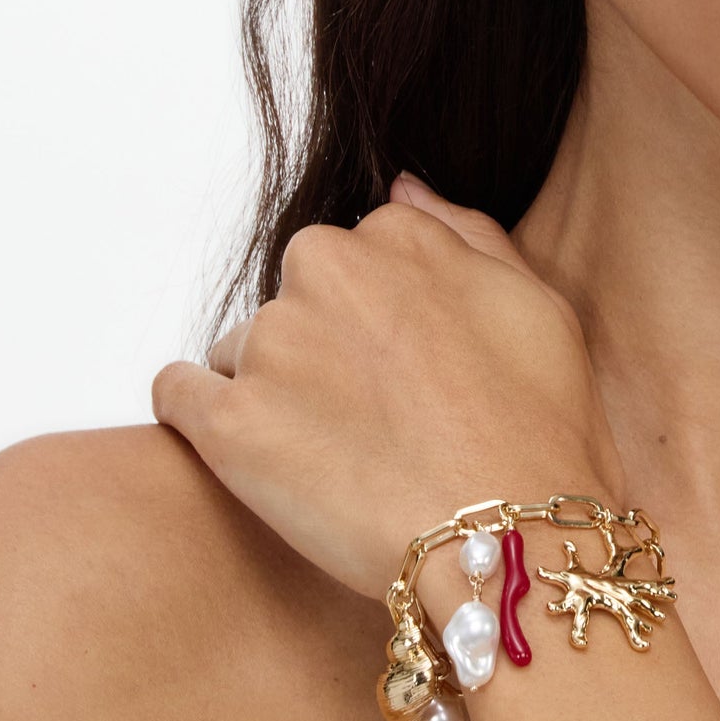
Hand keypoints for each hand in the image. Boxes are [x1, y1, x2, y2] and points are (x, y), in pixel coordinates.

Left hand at [152, 173, 625, 599]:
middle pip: (298, 296)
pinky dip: (203, 418)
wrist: (511, 536)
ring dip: (275, 391)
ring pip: (244, 350)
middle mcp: (326, 269)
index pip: (361, 255)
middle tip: (377, 419)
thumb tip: (403, 184)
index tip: (408, 370)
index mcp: (399, 234)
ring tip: (337, 458)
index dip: (386, 319)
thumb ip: (465, 231)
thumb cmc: (540, 428)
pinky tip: (259, 457)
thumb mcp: (538, 303)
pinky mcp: (227, 423)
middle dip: (323, 347)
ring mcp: (271, 344)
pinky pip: (178, 395)